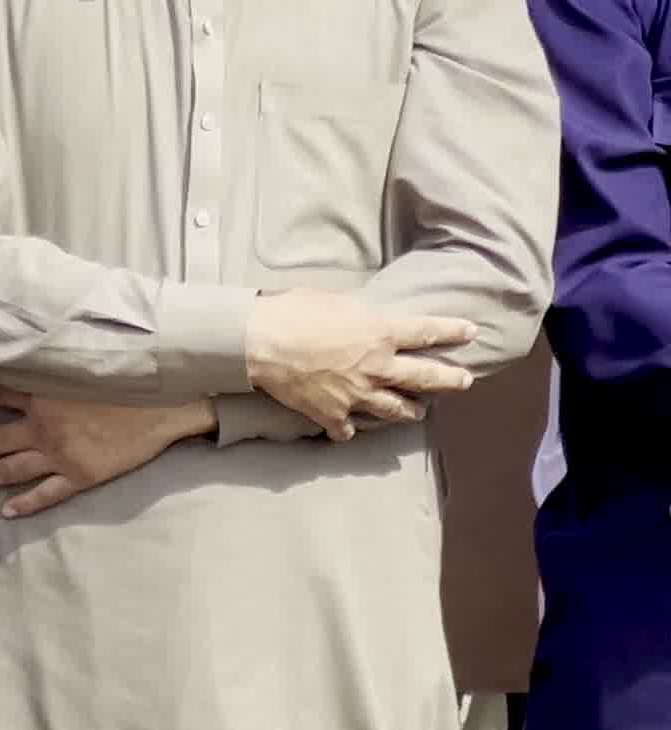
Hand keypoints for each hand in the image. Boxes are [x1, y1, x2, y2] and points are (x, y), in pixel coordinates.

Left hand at [0, 384, 211, 518]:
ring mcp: (60, 455)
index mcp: (42, 396)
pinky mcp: (80, 476)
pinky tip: (6, 511)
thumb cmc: (127, 379)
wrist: (162, 405)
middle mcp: (43, 427)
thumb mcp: (82, 364)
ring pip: (10, 469)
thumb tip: (39, 348)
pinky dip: (25, 504)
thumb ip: (57, 363)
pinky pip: (46, 494)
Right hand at [245, 290, 478, 440]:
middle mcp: (377, 367)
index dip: (452, 331)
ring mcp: (358, 394)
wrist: (258, 343)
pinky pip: (348, 429)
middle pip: (426, 378)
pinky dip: (349, 429)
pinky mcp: (333, 413)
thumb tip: (365, 317)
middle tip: (465, 381)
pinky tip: (349, 428)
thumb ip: (358, 313)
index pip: (428, 332)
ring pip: (397, 409)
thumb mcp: (333, 300)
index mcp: (380, 334)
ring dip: (410, 411)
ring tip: (418, 412)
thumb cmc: (291, 312)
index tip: (471, 332)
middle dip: (450, 380)